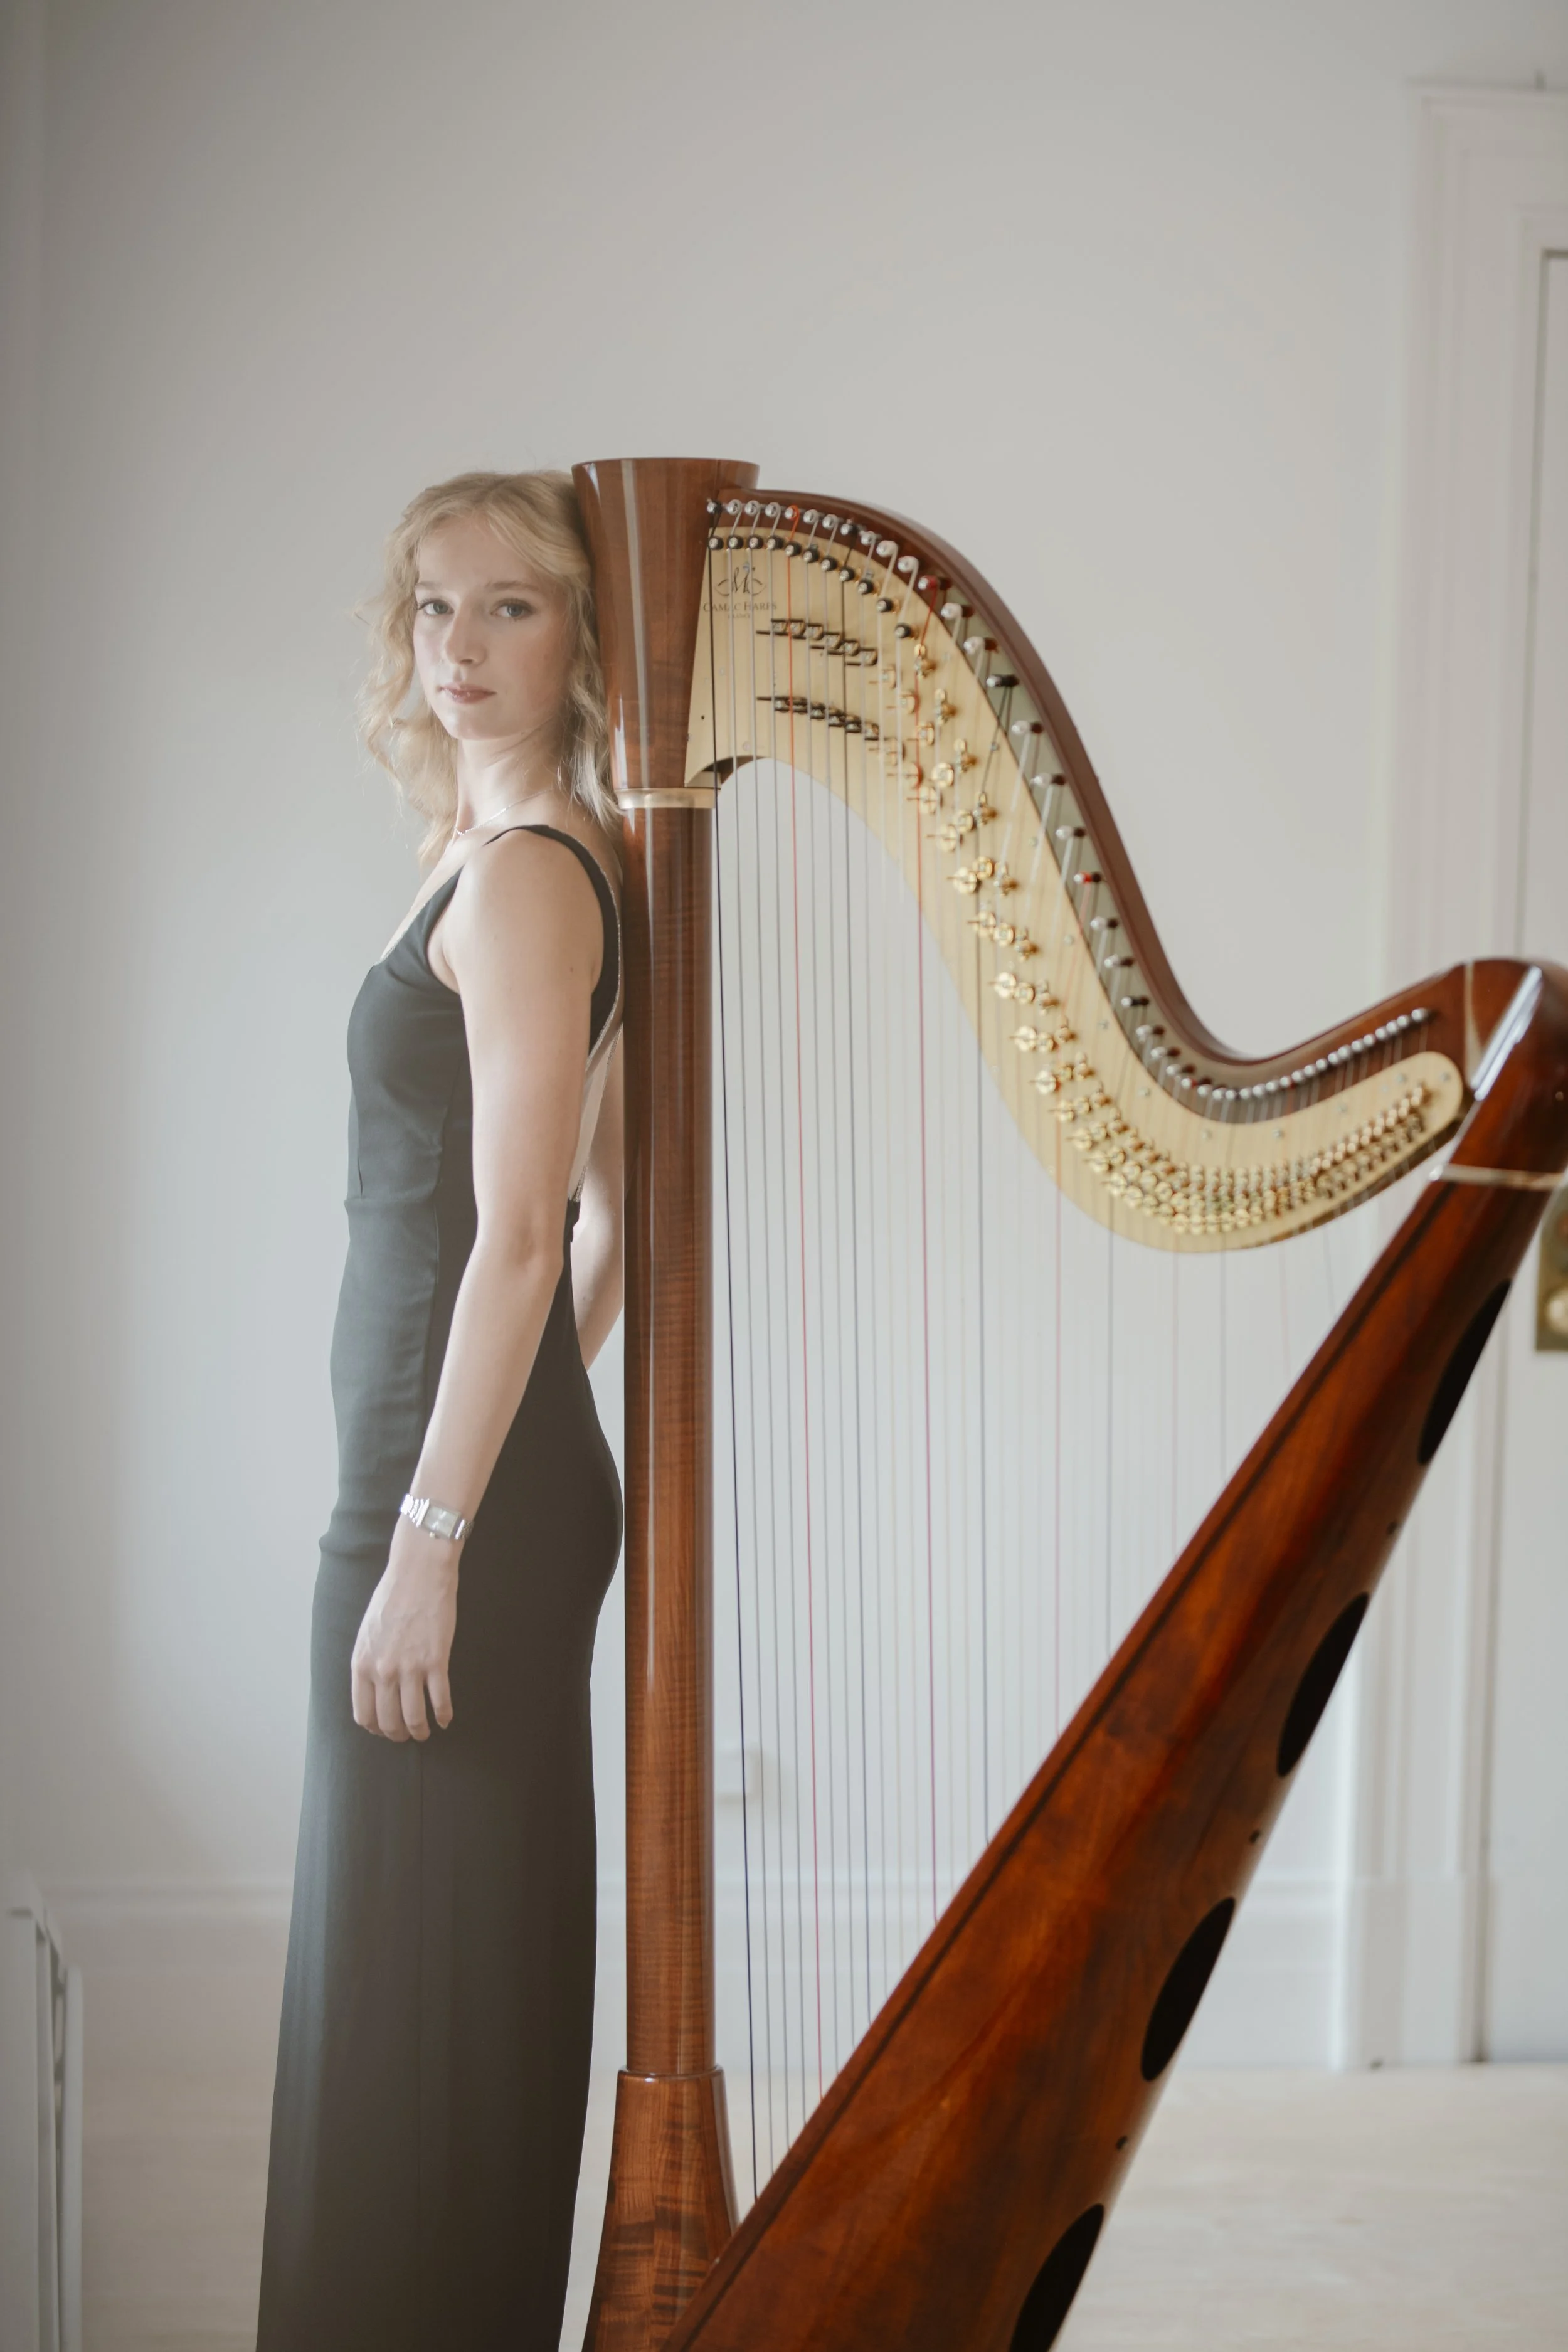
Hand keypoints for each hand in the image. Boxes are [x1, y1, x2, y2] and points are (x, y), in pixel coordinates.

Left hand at [350, 1524, 458, 1740]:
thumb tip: (374, 1689)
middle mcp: (382, 1670)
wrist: (418, 1572)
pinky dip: (444, 1714)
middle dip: (398, 1735)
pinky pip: (440, 1700)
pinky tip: (445, 1718)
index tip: (384, 1730)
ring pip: (414, 1717)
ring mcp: (410, 1667)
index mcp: (361, 1663)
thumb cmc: (392, 1596)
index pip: (363, 1713)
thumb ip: (368, 1661)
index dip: (375, 1728)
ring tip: (425, 1732)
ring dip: (420, 1731)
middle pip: (389, 1720)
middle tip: (406, 1736)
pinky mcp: (436, 1660)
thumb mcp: (367, 1632)